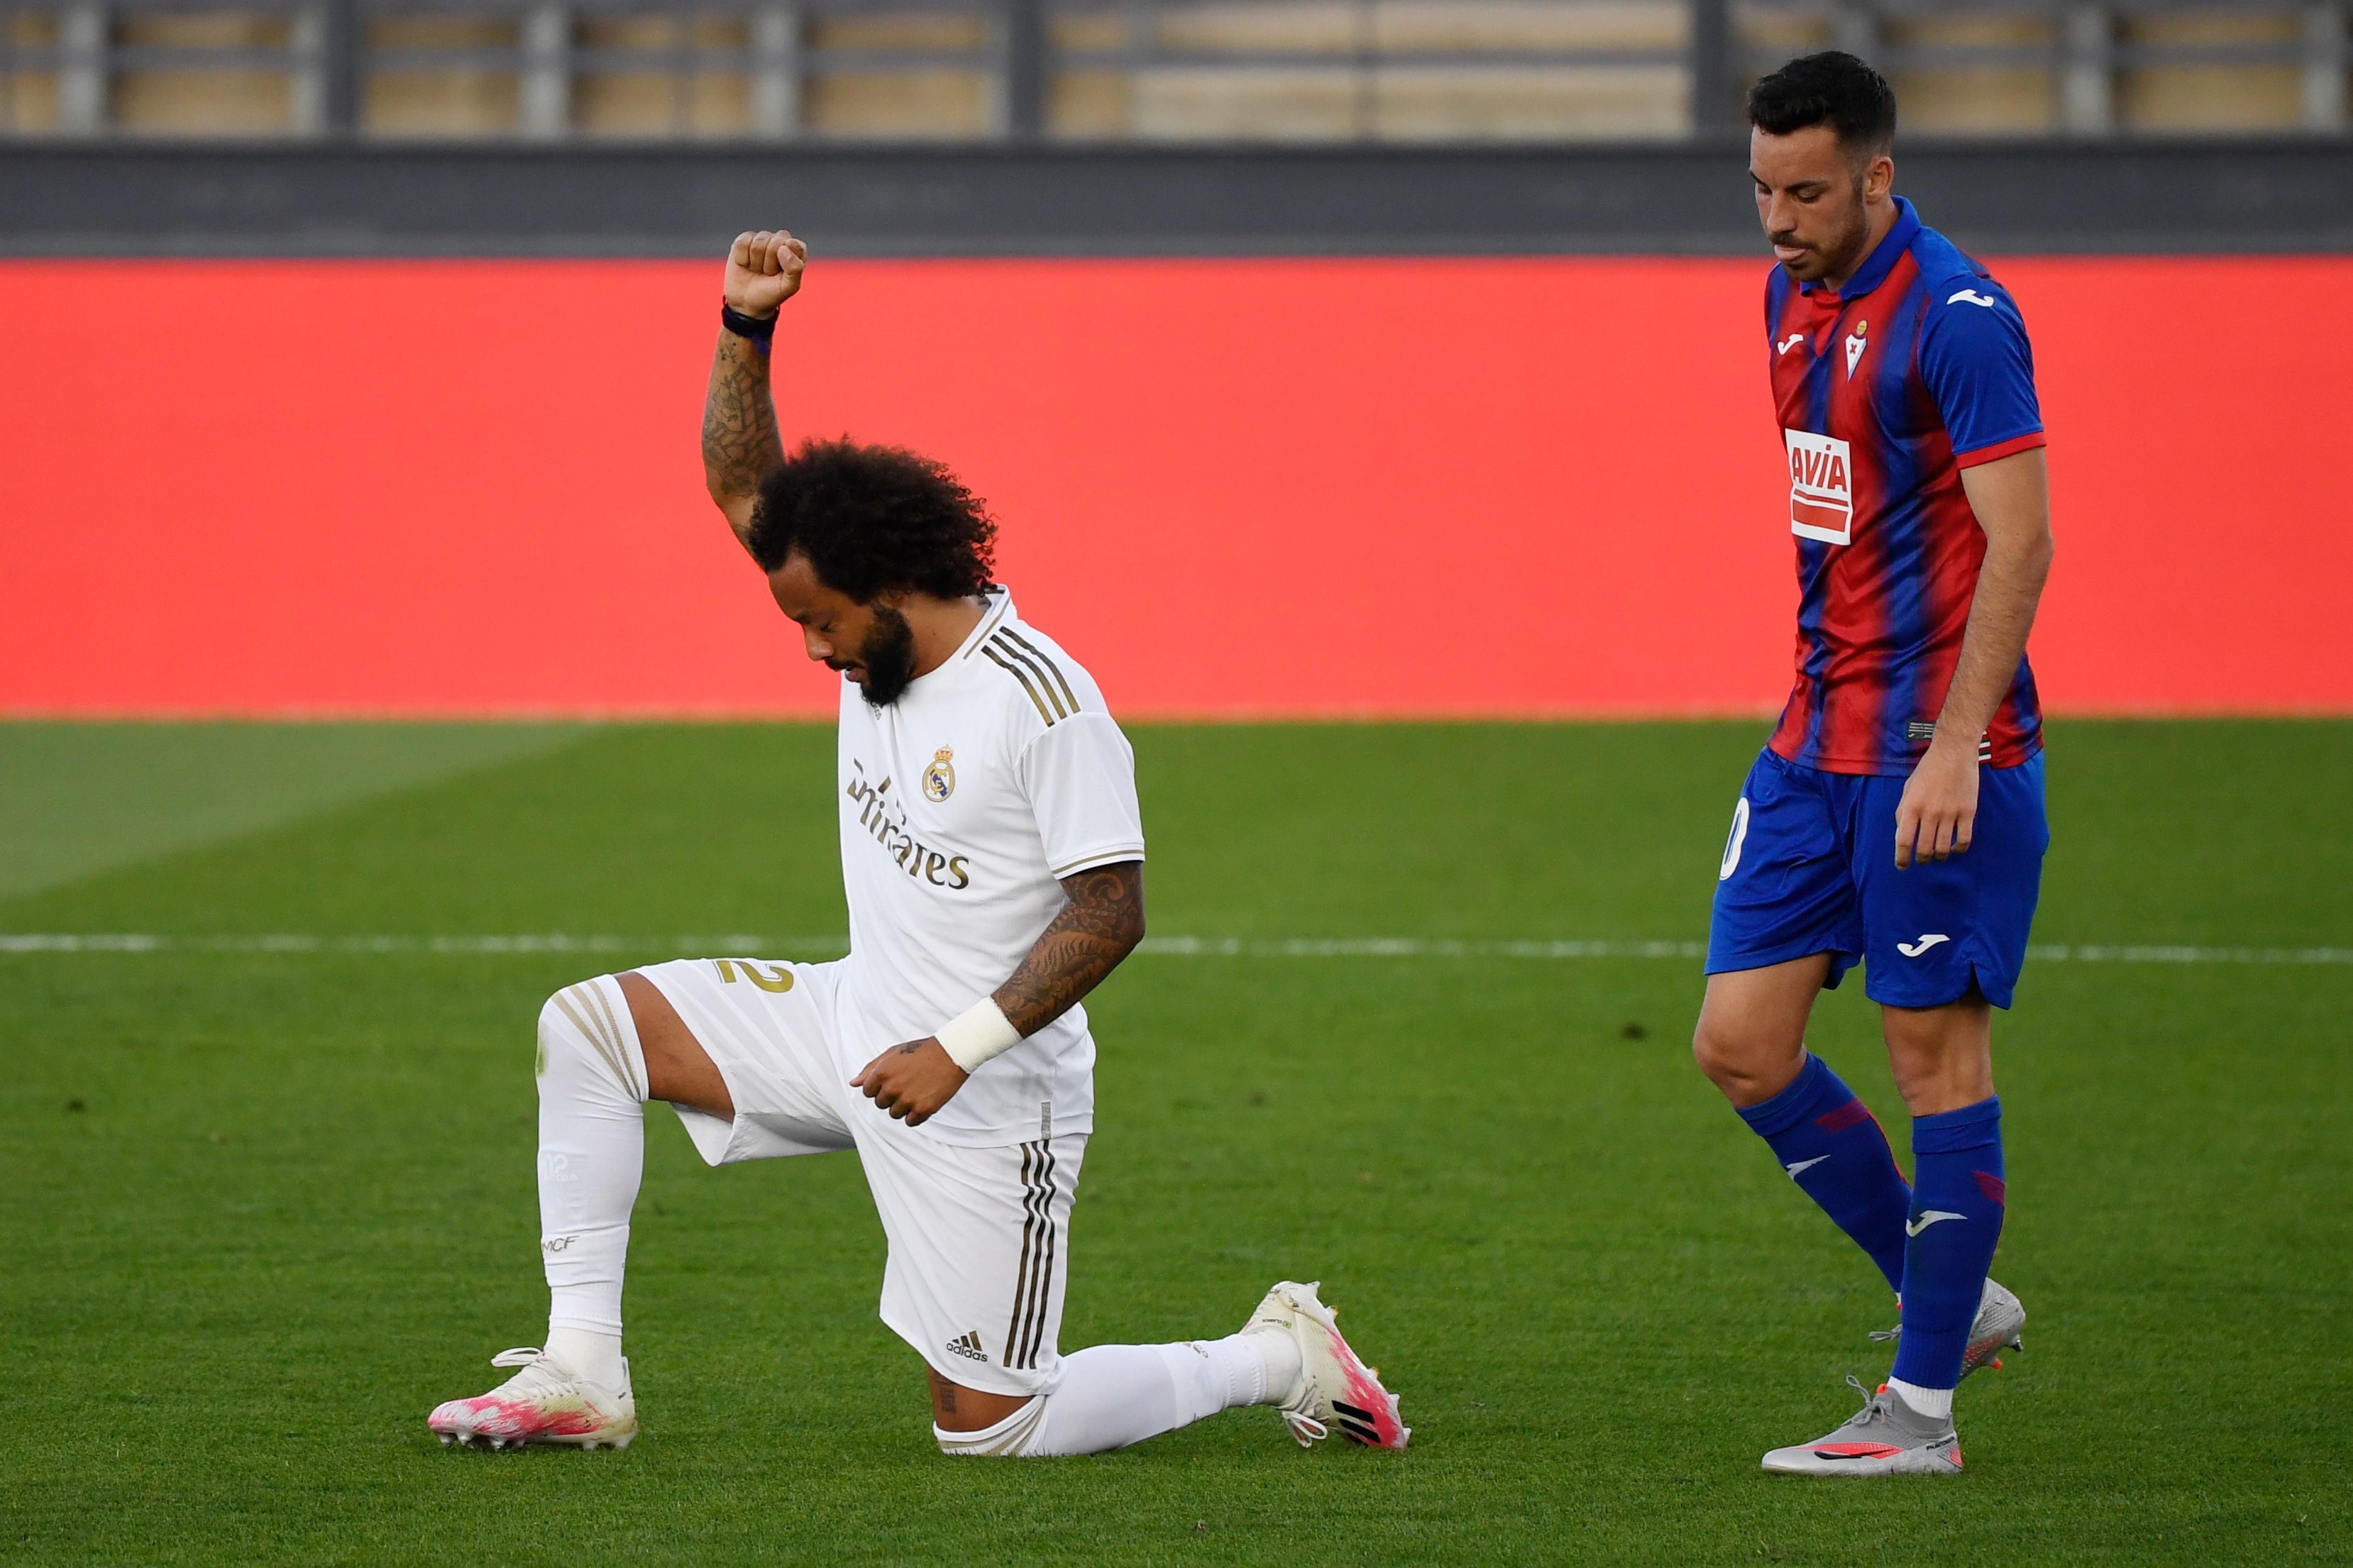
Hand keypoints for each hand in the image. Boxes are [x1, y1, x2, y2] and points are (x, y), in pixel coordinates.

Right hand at [724, 229, 806, 319]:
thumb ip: (795, 268)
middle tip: (768, 273)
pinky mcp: (744, 240)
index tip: (781, 272)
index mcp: (796, 250)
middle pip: (774, 242)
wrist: (746, 302)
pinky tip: (746, 264)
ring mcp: (761, 239)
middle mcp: (779, 241)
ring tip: (757, 270)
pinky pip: (742, 243)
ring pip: (758, 243)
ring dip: (756, 261)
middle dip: (770, 262)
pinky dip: (742, 258)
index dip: (785, 260)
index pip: (793, 244)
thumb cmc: (771, 293)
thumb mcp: (789, 287)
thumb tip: (783, 248)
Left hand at [851, 1038, 968, 1125]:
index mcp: (882, 1073)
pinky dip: (916, 1114)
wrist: (951, 1053)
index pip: (868, 1092)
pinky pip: (910, 1122)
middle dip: (891, 1096)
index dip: (879, 1086)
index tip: (893, 1080)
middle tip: (908, 1083)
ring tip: (917, 1090)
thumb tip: (853, 1083)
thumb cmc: (920, 1051)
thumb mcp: (893, 1053)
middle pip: (880, 1104)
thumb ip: (871, 1069)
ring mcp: (907, 1100)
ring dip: (903, 1106)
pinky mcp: (923, 1110)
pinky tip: (924, 1099)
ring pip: (894, 1114)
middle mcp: (892, 1088)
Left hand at [1893, 737, 1978, 868]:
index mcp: (1912, 806)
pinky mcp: (1968, 811)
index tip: (1902, 866)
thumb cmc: (1928, 769)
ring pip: (1943, 848)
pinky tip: (1955, 848)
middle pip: (1924, 848)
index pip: (1903, 841)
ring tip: (1938, 854)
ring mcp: (1950, 813)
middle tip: (1922, 860)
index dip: (1901, 858)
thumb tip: (1901, 834)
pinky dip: (1959, 849)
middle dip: (1922, 859)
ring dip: (1939, 856)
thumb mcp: (1908, 788)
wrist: (1954, 752)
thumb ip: (1903, 811)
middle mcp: (1930, 812)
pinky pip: (1964, 840)